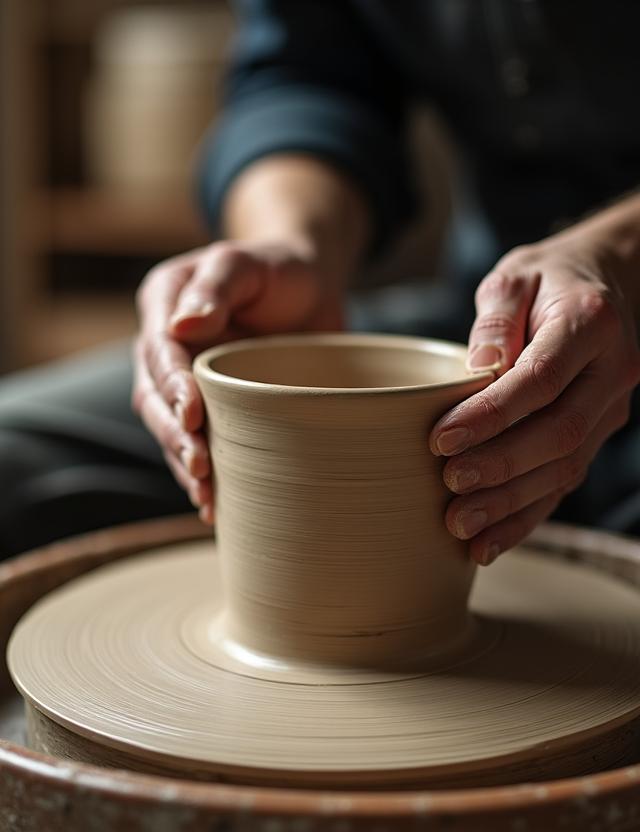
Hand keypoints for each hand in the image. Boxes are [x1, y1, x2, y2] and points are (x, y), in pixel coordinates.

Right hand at [133, 240, 343, 522]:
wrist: (311, 287)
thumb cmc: (280, 267)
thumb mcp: (249, 262)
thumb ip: (218, 285)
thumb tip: (181, 326)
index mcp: (166, 305)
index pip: (159, 352)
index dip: (171, 386)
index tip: (193, 414)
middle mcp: (169, 346)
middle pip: (156, 399)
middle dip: (175, 436)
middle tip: (199, 465)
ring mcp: (190, 379)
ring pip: (173, 428)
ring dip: (185, 463)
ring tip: (205, 495)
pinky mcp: (217, 406)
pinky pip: (201, 441)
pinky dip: (205, 472)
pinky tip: (213, 502)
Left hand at [429, 237, 639, 564]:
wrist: (602, 282)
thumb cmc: (548, 279)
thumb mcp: (515, 276)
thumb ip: (495, 317)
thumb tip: (477, 369)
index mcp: (590, 324)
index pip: (540, 379)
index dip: (491, 415)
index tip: (442, 439)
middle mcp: (612, 371)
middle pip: (559, 433)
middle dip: (501, 467)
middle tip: (449, 486)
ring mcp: (611, 408)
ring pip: (565, 468)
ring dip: (511, 504)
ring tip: (460, 527)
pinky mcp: (597, 433)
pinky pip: (565, 482)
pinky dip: (527, 516)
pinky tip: (489, 542)